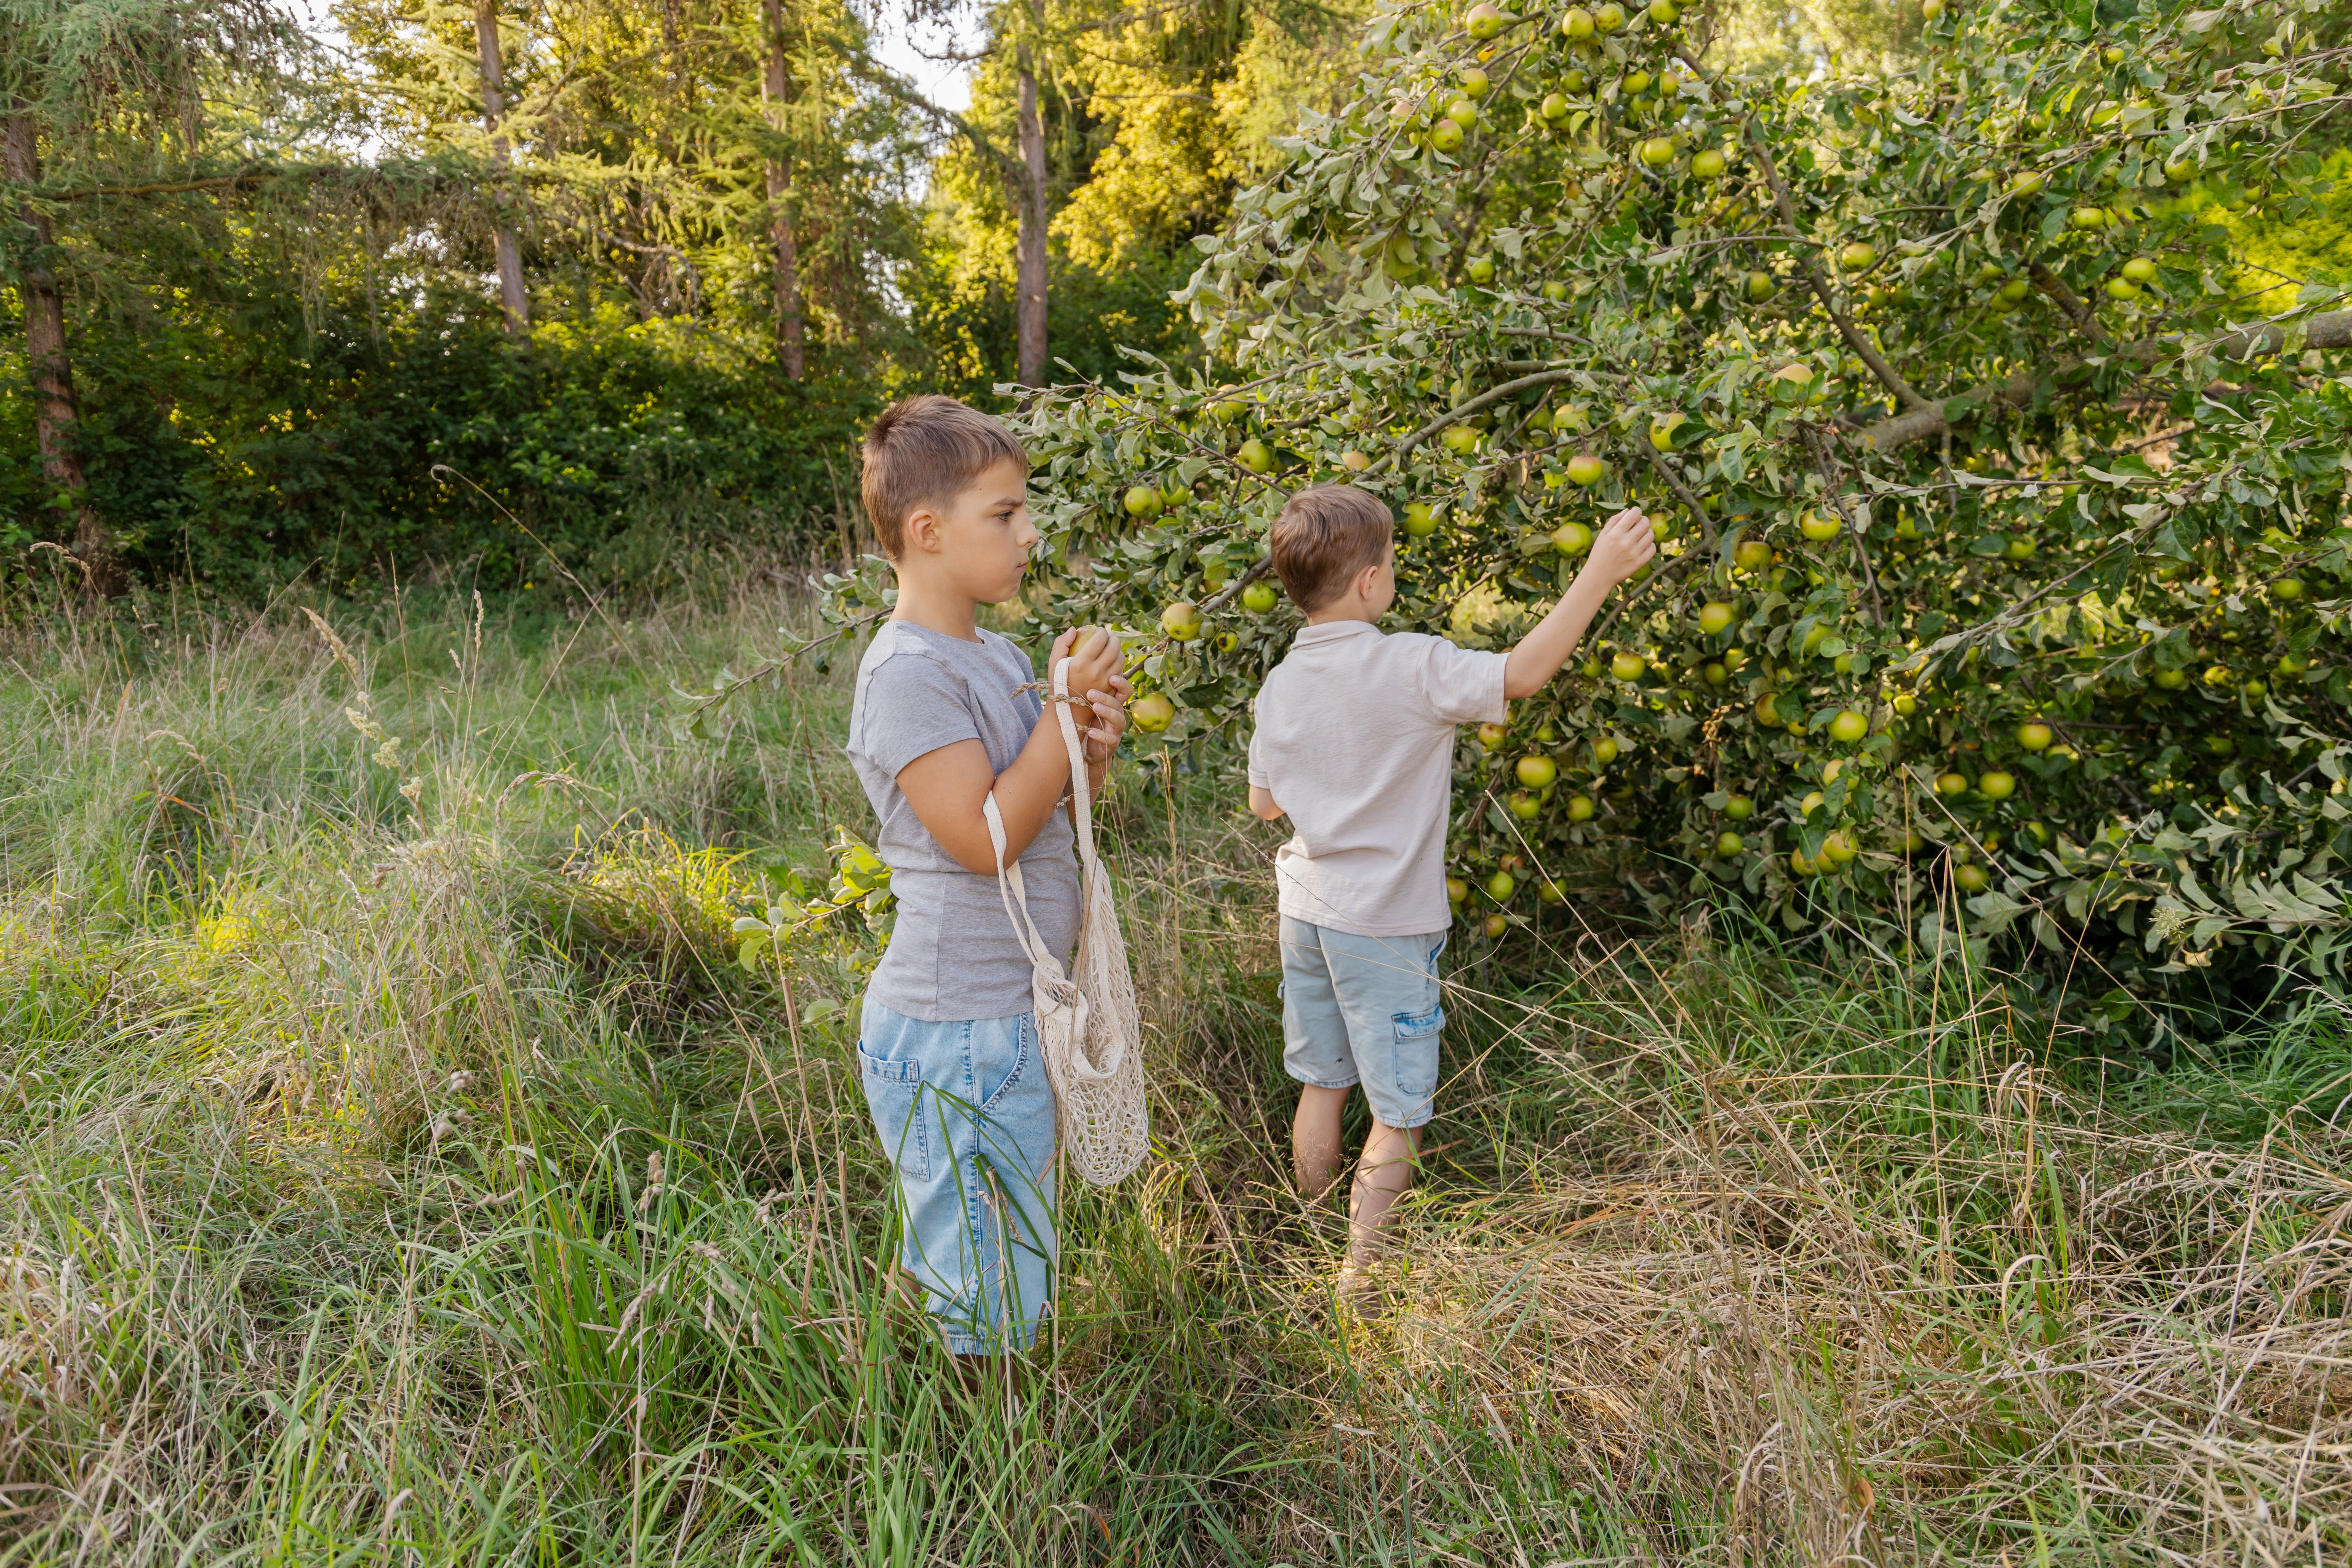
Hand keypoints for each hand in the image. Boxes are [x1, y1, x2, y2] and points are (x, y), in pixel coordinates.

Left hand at [1049, 625, 1129, 772]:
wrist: (1073, 737)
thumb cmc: (1073, 704)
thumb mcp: (1068, 679)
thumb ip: (1066, 653)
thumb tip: (1073, 629)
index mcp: (1108, 691)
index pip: (1119, 674)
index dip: (1119, 663)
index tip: (1109, 653)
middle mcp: (1115, 706)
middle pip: (1124, 692)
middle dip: (1117, 683)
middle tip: (1105, 677)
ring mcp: (1113, 724)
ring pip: (1119, 715)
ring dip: (1107, 707)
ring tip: (1094, 701)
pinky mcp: (1109, 741)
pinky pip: (1109, 738)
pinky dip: (1100, 735)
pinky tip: (1090, 731)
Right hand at [1050, 624, 1123, 696]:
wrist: (1068, 710)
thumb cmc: (1059, 682)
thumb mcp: (1054, 661)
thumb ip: (1062, 642)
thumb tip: (1075, 629)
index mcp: (1081, 663)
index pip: (1100, 640)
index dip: (1102, 632)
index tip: (1099, 631)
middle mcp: (1096, 672)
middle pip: (1114, 648)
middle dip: (1113, 638)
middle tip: (1108, 638)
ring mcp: (1105, 682)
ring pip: (1120, 659)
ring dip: (1117, 651)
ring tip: (1110, 649)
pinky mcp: (1112, 690)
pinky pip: (1121, 672)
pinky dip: (1118, 664)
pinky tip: (1111, 662)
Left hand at [1080, 673, 1131, 767]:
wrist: (1086, 748)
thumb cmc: (1086, 721)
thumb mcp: (1087, 705)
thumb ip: (1087, 690)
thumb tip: (1075, 668)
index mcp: (1113, 703)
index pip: (1124, 690)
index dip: (1121, 683)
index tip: (1111, 677)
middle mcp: (1117, 715)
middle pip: (1118, 703)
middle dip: (1106, 697)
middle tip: (1091, 693)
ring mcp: (1115, 730)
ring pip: (1117, 719)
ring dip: (1106, 712)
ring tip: (1095, 707)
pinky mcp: (1111, 744)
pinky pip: (1110, 739)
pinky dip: (1100, 735)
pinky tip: (1090, 731)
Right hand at [1581, 506, 1656, 588]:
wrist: (1599, 576)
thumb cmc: (1599, 553)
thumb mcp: (1602, 535)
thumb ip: (1614, 521)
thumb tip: (1628, 510)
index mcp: (1615, 533)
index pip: (1634, 514)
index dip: (1636, 511)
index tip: (1635, 513)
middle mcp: (1626, 542)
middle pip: (1645, 523)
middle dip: (1644, 520)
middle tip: (1640, 524)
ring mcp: (1634, 553)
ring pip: (1651, 535)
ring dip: (1647, 532)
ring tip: (1641, 535)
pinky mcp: (1639, 562)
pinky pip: (1652, 548)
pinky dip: (1649, 545)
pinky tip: (1643, 546)